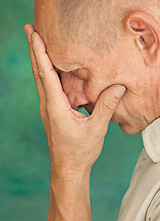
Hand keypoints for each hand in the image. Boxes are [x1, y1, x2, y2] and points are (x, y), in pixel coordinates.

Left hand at [23, 24, 125, 175]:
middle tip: (30, 30)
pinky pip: (47, 88)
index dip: (40, 53)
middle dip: (34, 50)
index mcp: (55, 108)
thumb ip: (105, 107)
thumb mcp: (96, 130)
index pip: (46, 75)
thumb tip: (118, 87)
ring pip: (40, 79)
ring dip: (38, 60)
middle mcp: (47, 105)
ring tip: (37, 43)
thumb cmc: (79, 152)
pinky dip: (46, 73)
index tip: (34, 35)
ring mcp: (47, 109)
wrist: (67, 168)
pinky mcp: (51, 112)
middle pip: (38, 72)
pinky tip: (50, 67)